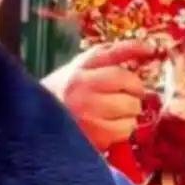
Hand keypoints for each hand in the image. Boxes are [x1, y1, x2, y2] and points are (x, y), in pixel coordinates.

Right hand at [41, 40, 158, 150]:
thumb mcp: (77, 69)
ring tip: (117, 112)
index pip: (112, 53)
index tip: (150, 49)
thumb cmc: (62, 94)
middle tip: (129, 95)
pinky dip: (125, 129)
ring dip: (131, 111)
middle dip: (134, 90)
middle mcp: (83, 88)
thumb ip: (105, 58)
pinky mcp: (94, 136)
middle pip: (128, 82)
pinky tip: (111, 126)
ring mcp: (89, 113)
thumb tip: (144, 48)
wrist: (34, 125)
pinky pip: (126, 130)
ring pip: (132, 108)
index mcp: (78, 69)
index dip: (134, 48)